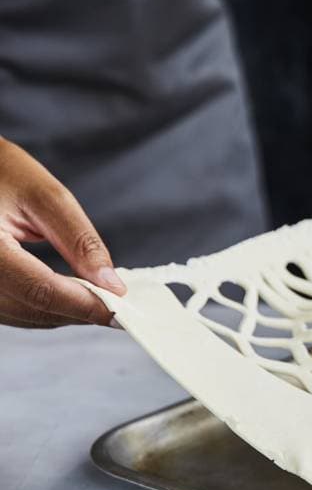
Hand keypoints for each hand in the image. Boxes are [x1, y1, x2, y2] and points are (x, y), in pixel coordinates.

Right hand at [0, 138, 123, 327]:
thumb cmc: (0, 172)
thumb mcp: (44, 196)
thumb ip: (79, 241)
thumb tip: (111, 284)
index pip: (40, 289)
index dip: (85, 304)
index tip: (122, 309)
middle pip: (33, 308)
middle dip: (80, 311)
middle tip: (120, 306)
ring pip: (25, 316)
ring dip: (65, 313)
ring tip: (100, 298)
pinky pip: (14, 310)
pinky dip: (45, 307)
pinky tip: (71, 296)